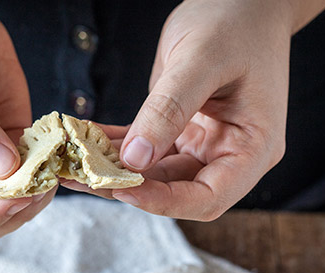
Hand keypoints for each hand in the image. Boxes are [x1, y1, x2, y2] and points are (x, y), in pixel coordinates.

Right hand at [0, 0, 53, 239]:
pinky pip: (29, 171)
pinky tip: (57, 156)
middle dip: (13, 208)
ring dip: (34, 193)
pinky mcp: (5, 143)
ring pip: (9, 202)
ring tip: (52, 170)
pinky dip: (45, 170)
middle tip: (42, 184)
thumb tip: (3, 167)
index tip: (15, 199)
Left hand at [66, 0, 324, 220]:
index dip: (164, 202)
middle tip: (80, 176)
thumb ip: (169, 109)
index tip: (122, 190)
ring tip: (71, 160)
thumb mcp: (201, 61)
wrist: (241, 1)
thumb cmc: (235, 22)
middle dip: (128, 187)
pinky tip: (85, 138)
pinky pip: (146, 147)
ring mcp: (204, 144)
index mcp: (253, 147)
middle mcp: (229, 153)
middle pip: (176, 190)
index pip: (208, 198)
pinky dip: (117, 145)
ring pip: (155, 173)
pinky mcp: (181, 130)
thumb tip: (135, 158)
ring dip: (115, 168)